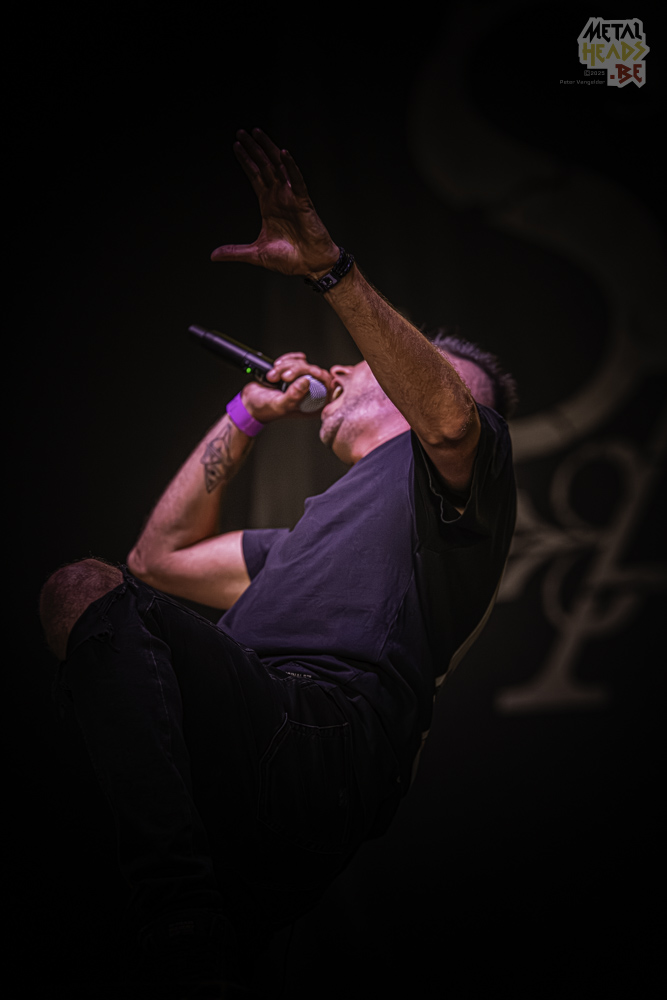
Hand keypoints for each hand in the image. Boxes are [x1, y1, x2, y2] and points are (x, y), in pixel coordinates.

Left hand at [211, 129, 339, 276]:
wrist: (310, 266)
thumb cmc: (289, 259)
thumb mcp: (256, 254)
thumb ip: (235, 252)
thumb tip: (213, 256)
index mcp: (268, 205)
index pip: (255, 176)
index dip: (245, 161)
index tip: (236, 146)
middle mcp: (279, 197)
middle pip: (264, 166)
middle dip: (253, 149)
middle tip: (241, 132)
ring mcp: (291, 197)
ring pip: (278, 167)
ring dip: (268, 149)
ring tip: (257, 133)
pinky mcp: (303, 202)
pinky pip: (296, 181)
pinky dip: (291, 167)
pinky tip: (283, 153)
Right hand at [240, 352, 331, 422]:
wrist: (250, 402)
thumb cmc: (264, 408)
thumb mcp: (279, 404)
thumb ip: (294, 395)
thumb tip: (307, 381)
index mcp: (314, 406)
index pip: (329, 387)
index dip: (322, 377)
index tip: (310, 373)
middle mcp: (312, 394)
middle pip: (316, 371)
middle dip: (297, 370)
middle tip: (284, 377)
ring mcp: (303, 382)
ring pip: (304, 363)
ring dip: (286, 366)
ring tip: (273, 377)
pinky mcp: (295, 372)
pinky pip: (298, 359)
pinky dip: (286, 360)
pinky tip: (277, 367)